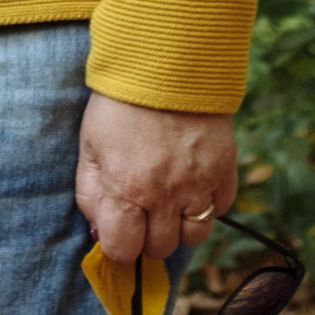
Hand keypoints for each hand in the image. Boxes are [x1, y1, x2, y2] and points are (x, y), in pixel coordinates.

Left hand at [76, 94, 236, 265]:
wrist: (165, 64)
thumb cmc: (119, 105)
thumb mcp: (90, 147)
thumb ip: (91, 194)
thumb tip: (100, 231)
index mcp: (126, 189)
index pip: (124, 250)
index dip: (119, 247)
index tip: (120, 234)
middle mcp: (165, 194)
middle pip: (160, 248)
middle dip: (148, 237)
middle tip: (143, 213)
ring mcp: (199, 184)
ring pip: (195, 236)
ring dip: (180, 226)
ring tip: (170, 203)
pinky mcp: (224, 169)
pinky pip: (221, 208)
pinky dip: (208, 204)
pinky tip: (193, 185)